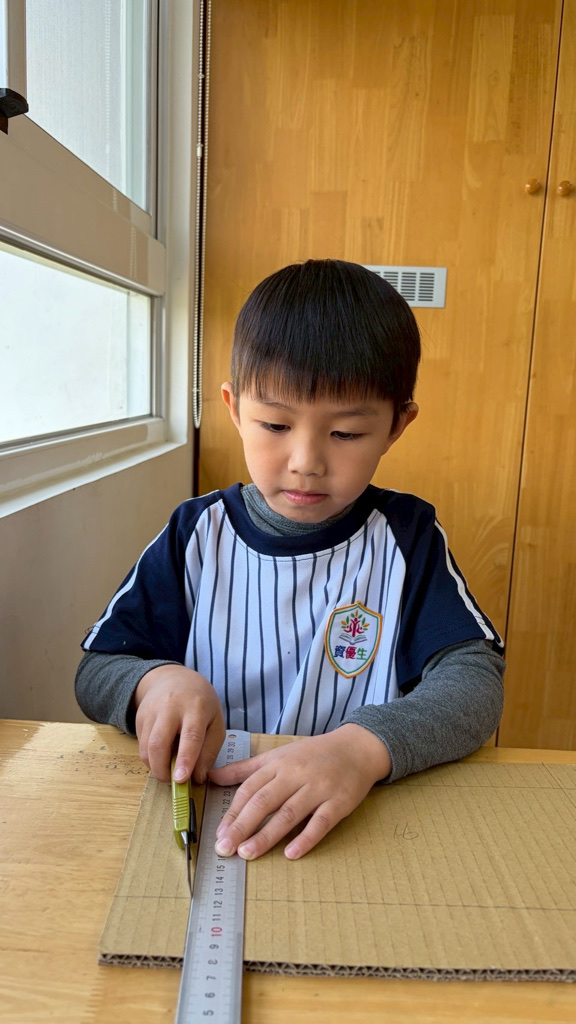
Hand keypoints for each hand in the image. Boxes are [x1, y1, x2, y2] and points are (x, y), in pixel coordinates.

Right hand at [133, 665, 224, 784]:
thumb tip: (198, 778)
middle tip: (172, 783)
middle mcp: (170, 707)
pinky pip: (141, 745)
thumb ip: (209, 751)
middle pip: (159, 743)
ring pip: (146, 748)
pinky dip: (150, 758)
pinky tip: (162, 756)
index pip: (190, 736)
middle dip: (162, 770)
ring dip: (155, 767)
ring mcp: (151, 711)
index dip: (185, 759)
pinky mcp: (139, 718)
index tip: (180, 780)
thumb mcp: (216, 722)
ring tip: (169, 771)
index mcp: (196, 707)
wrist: (173, 678)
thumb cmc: (200, 703)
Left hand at [210, 724, 391, 860]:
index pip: (250, 788)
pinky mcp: (339, 802)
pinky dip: (306, 839)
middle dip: (242, 825)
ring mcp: (318, 788)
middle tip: (225, 848)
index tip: (219, 833)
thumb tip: (212, 777)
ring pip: (289, 813)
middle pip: (265, 801)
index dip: (233, 811)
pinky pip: (321, 822)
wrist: (357, 748)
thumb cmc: (314, 754)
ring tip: (248, 853)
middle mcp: (296, 774)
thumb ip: (246, 769)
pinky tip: (291, 854)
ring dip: (267, 835)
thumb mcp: (278, 755)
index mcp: (279, 763)